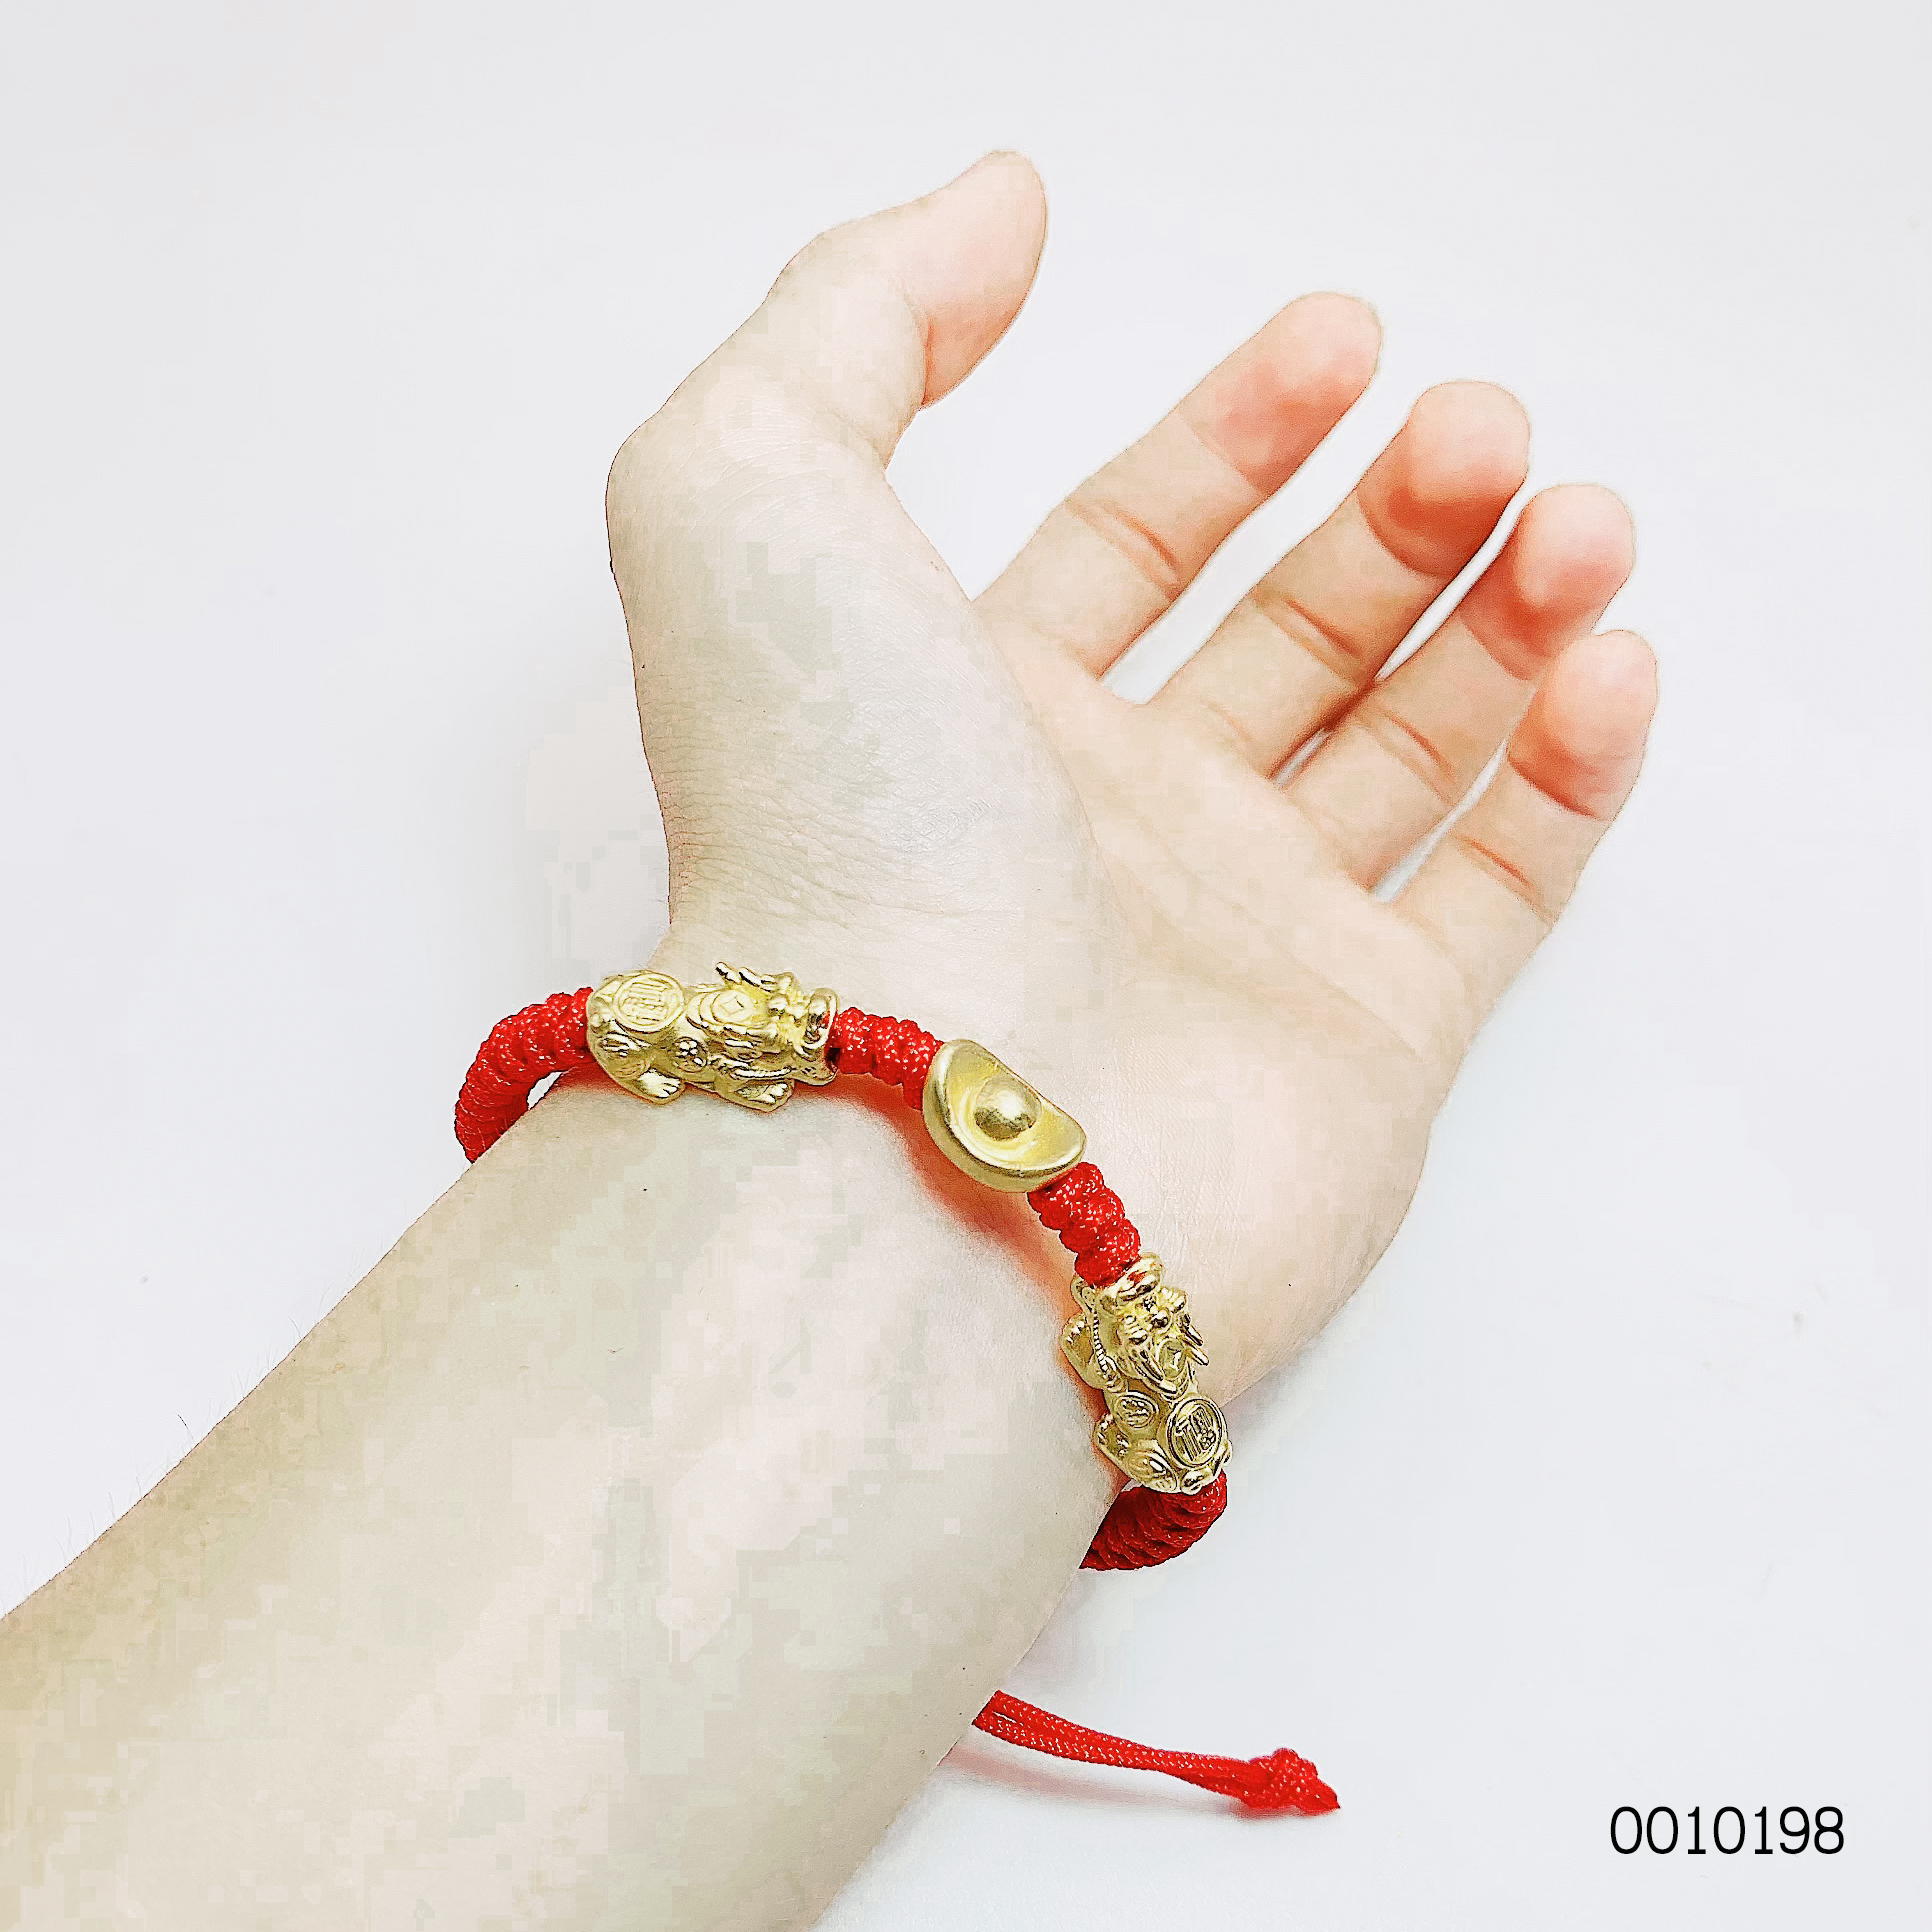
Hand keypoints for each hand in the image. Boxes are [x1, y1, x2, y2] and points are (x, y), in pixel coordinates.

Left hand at [605, 154, 1654, 1399]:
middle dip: (1393, 518)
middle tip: (1478, 432)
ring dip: (1502, 618)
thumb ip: (852, 321)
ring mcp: (1233, 948)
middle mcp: (1096, 833)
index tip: (1338, 337)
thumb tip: (990, 215)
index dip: (1230, 435)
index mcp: (963, 712)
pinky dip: (1565, 779)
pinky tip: (1603, 664)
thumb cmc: (832, 825)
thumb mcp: (753, 494)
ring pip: (1405, 754)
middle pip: (1283, 642)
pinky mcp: (1361, 1054)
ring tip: (1570, 518)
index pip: (1124, 547)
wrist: (930, 1149)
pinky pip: (1491, 898)